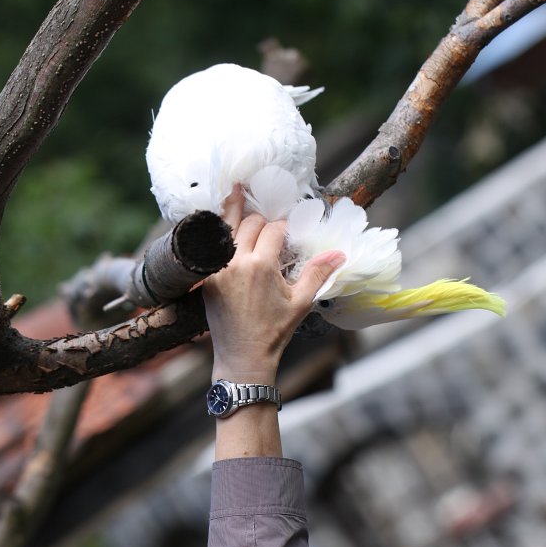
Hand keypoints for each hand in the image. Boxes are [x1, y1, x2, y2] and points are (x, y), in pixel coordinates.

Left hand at [203, 189, 344, 382]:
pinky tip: (220, 224)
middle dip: (261, 220)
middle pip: (248, 223)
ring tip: (236, 189)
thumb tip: (339, 253)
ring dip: (233, 211)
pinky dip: (217, 233)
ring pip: (224, 228)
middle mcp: (236, 262)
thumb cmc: (273, 332)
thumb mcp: (300, 303)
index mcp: (261, 266)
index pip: (274, 230)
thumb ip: (317, 274)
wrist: (243, 357)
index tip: (287, 232)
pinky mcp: (206, 278)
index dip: (283, 228)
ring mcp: (217, 269)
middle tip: (268, 223)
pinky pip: (211, 247)